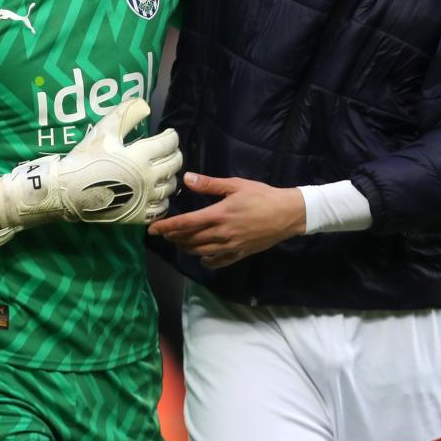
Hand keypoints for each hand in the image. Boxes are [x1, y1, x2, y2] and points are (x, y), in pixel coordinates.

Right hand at [0, 99, 181, 245]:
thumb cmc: (86, 158)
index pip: (169, 144)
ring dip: (170, 176)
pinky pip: (161, 209)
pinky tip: (157, 193)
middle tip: (168, 151)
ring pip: (171, 187)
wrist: (68, 190)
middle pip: (174, 164)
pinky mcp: (138, 215)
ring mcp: (144, 199)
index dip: (171, 137)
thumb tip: (145, 105)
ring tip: (162, 171)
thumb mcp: (104, 130)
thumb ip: (126, 114)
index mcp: (141, 156)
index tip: (168, 135)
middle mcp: (148, 178)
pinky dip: (163, 200)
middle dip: (174, 154)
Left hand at [148, 173, 305, 267]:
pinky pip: (218, 261)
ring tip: (178, 242)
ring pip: (201, 252)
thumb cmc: (261, 196)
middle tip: (164, 233)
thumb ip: (209, 184)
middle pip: (190, 240)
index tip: (152, 229)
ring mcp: (230, 246)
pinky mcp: (240, 254)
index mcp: (219, 215)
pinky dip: (206, 261)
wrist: (287, 214)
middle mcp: (222, 233)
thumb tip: (187, 178)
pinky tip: (201, 257)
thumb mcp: (235, 185)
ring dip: (186, 248)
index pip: (186, 224)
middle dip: (173, 237)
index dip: (166, 227)